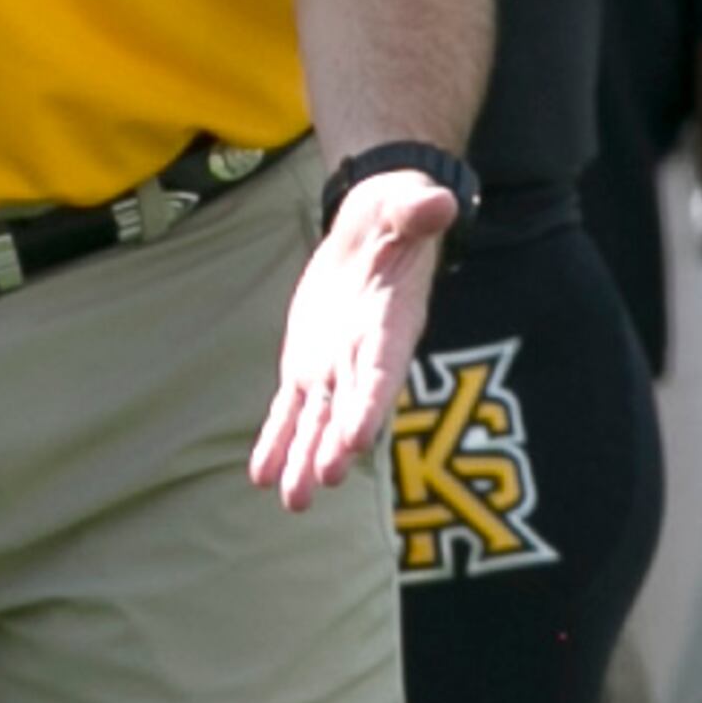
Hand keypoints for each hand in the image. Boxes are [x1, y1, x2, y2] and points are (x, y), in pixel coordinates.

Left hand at [250, 173, 450, 510]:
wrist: (375, 231)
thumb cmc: (398, 217)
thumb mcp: (407, 207)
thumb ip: (419, 212)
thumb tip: (442, 202)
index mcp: (391, 326)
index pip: (381, 372)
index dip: (369, 405)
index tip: (358, 441)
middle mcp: (364, 357)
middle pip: (349, 408)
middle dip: (335, 444)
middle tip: (322, 480)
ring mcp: (335, 367)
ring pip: (316, 421)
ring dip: (303, 459)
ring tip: (291, 500)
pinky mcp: (309, 367)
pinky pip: (289, 410)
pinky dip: (276, 439)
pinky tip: (260, 475)